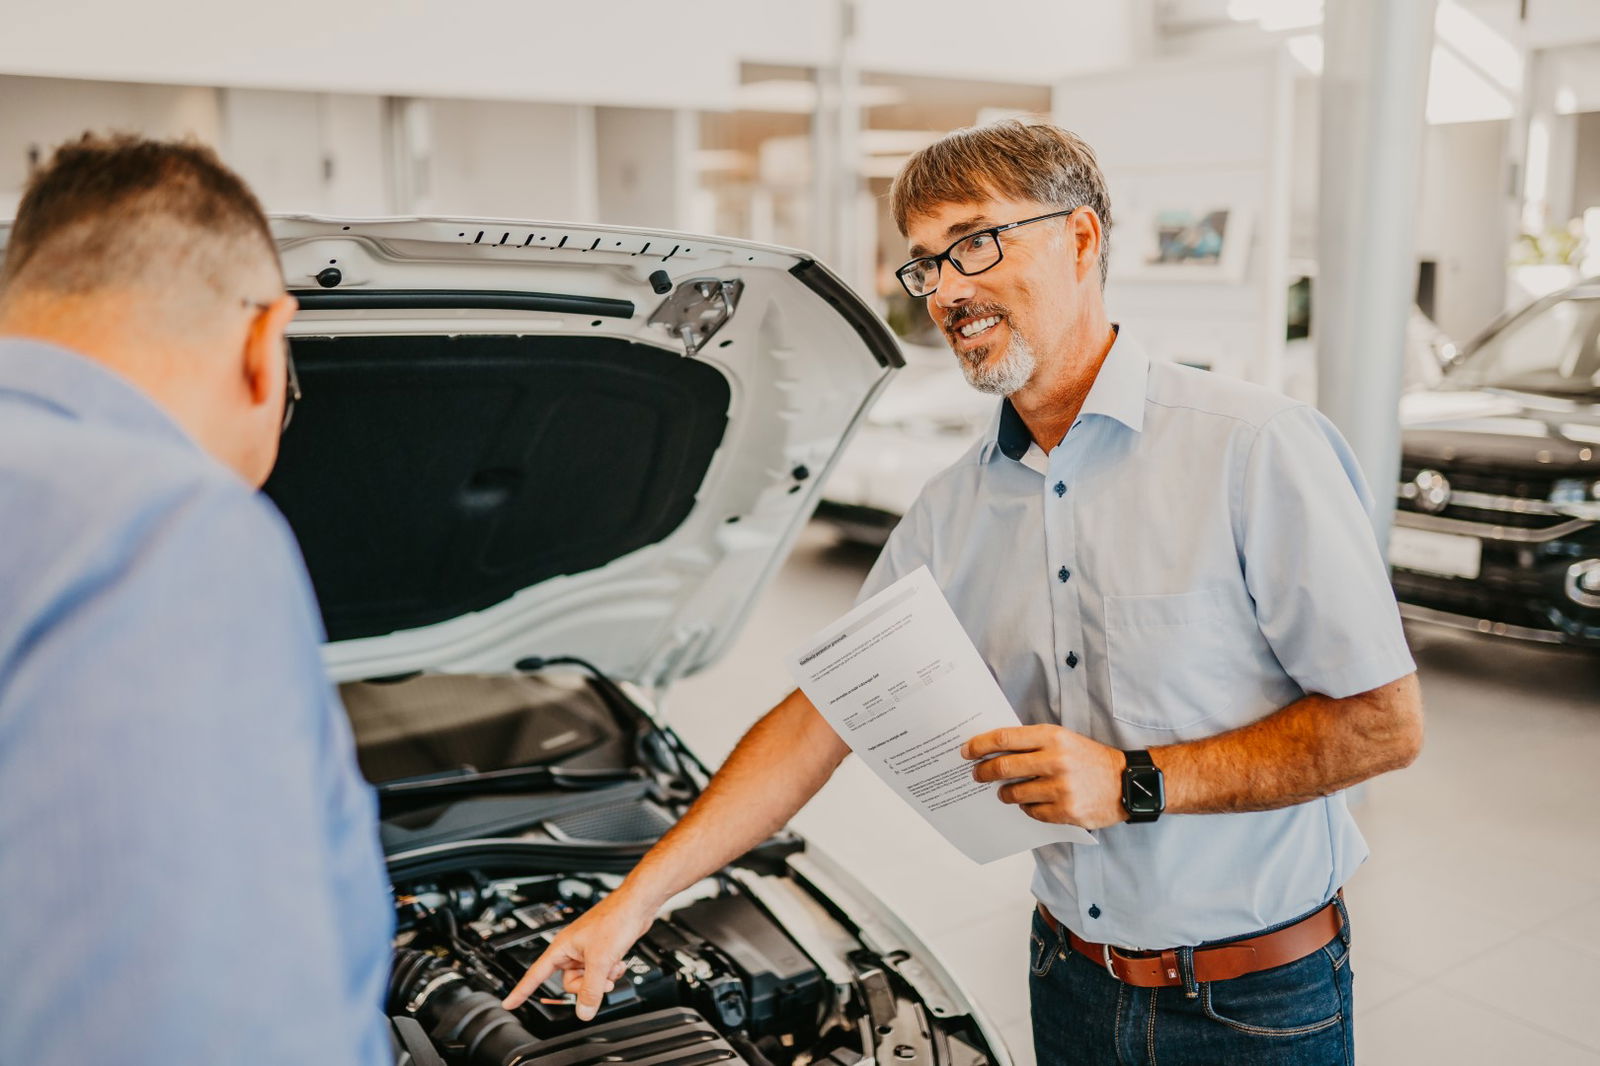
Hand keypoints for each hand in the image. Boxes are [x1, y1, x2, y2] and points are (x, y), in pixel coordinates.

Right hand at [501, 891, 655, 1020]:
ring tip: (613, 967)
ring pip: (587, 978)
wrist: (636, 906)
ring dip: (602, 978)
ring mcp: (587, 950)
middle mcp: (572, 949)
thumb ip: (591, 989)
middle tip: (600, 980)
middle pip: (569, 982)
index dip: (522, 990)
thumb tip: (583, 1012)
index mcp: (562, 947)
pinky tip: (619, 963)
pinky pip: (599, 972)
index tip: (509, 1003)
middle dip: (587, 985)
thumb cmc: (614, 919)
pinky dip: (610, 971)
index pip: (536, 974)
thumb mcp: (600, 960)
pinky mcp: (601, 951)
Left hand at [962, 725, 1126, 829]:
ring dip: (1005, 793)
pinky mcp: (1067, 812)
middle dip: (984, 772)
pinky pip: (1032, 812)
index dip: (980, 745)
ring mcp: (1061, 788)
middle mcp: (1055, 760)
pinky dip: (1027, 808)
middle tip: (977, 775)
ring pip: (1014, 793)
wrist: (1127, 782)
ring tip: (1006, 792)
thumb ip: (1033, 743)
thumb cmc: (1090, 759)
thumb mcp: (1064, 739)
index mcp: (1053, 737)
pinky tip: (1032, 802)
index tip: (967, 751)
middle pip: (1003, 767)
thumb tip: (995, 750)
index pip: (1004, 738)